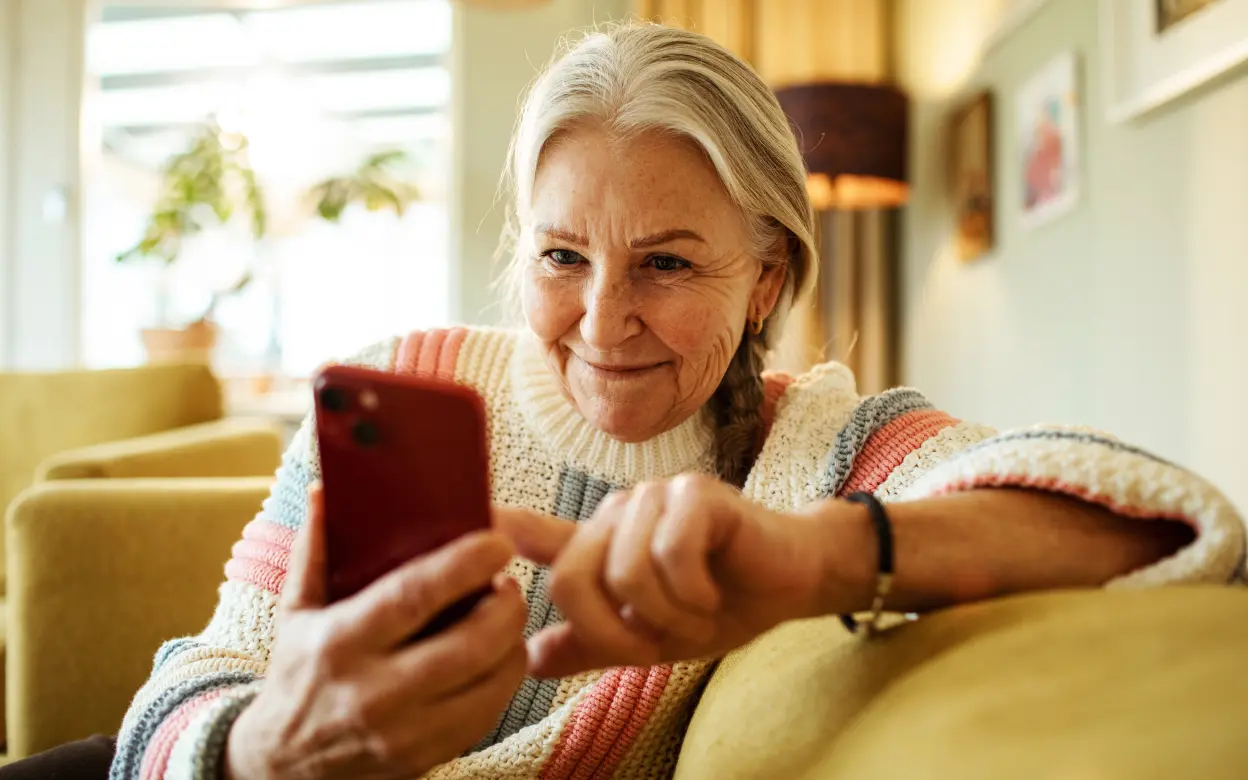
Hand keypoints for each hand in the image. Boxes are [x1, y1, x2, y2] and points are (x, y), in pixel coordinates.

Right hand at [225, 486, 527, 779]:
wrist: (281, 764)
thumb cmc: (296, 674)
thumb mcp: (294, 612)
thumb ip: (313, 551)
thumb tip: (323, 491)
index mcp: (340, 643)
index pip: (413, 596)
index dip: (464, 566)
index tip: (496, 542)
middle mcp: (373, 691)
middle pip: (467, 645)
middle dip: (505, 608)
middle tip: (510, 582)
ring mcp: (402, 732)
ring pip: (488, 685)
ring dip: (513, 644)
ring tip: (508, 616)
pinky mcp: (424, 758)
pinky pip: (485, 717)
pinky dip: (502, 682)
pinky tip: (499, 656)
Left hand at [495, 474, 850, 678]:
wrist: (790, 584)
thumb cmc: (719, 603)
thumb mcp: (648, 636)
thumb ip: (592, 642)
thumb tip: (531, 662)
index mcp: (599, 543)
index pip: (533, 534)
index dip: (494, 530)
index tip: (463, 525)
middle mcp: (617, 513)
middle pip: (572, 578)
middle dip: (612, 632)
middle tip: (656, 647)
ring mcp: (654, 498)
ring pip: (624, 571)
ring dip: (666, 616)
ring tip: (695, 616)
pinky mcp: (695, 495)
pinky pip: (669, 555)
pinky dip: (692, 594)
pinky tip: (713, 595)